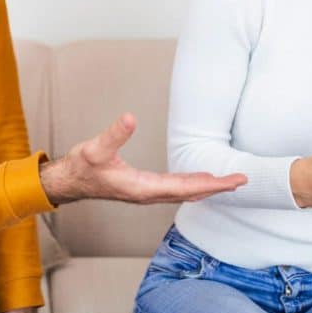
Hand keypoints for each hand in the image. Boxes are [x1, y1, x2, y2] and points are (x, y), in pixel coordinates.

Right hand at [39, 113, 247, 205]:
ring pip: (184, 192)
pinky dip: (193, 186)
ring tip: (228, 182)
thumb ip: (114, 134)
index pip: (184, 187)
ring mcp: (146, 193)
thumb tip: (131, 118)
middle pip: (190, 192)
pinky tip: (200, 181)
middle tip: (242, 181)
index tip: (232, 181)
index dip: (211, 183)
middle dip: (217, 187)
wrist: (69, 182)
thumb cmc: (82, 166)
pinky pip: (175, 190)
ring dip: (207, 188)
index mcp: (142, 188)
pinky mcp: (143, 189)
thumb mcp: (96, 148)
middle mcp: (148, 194)